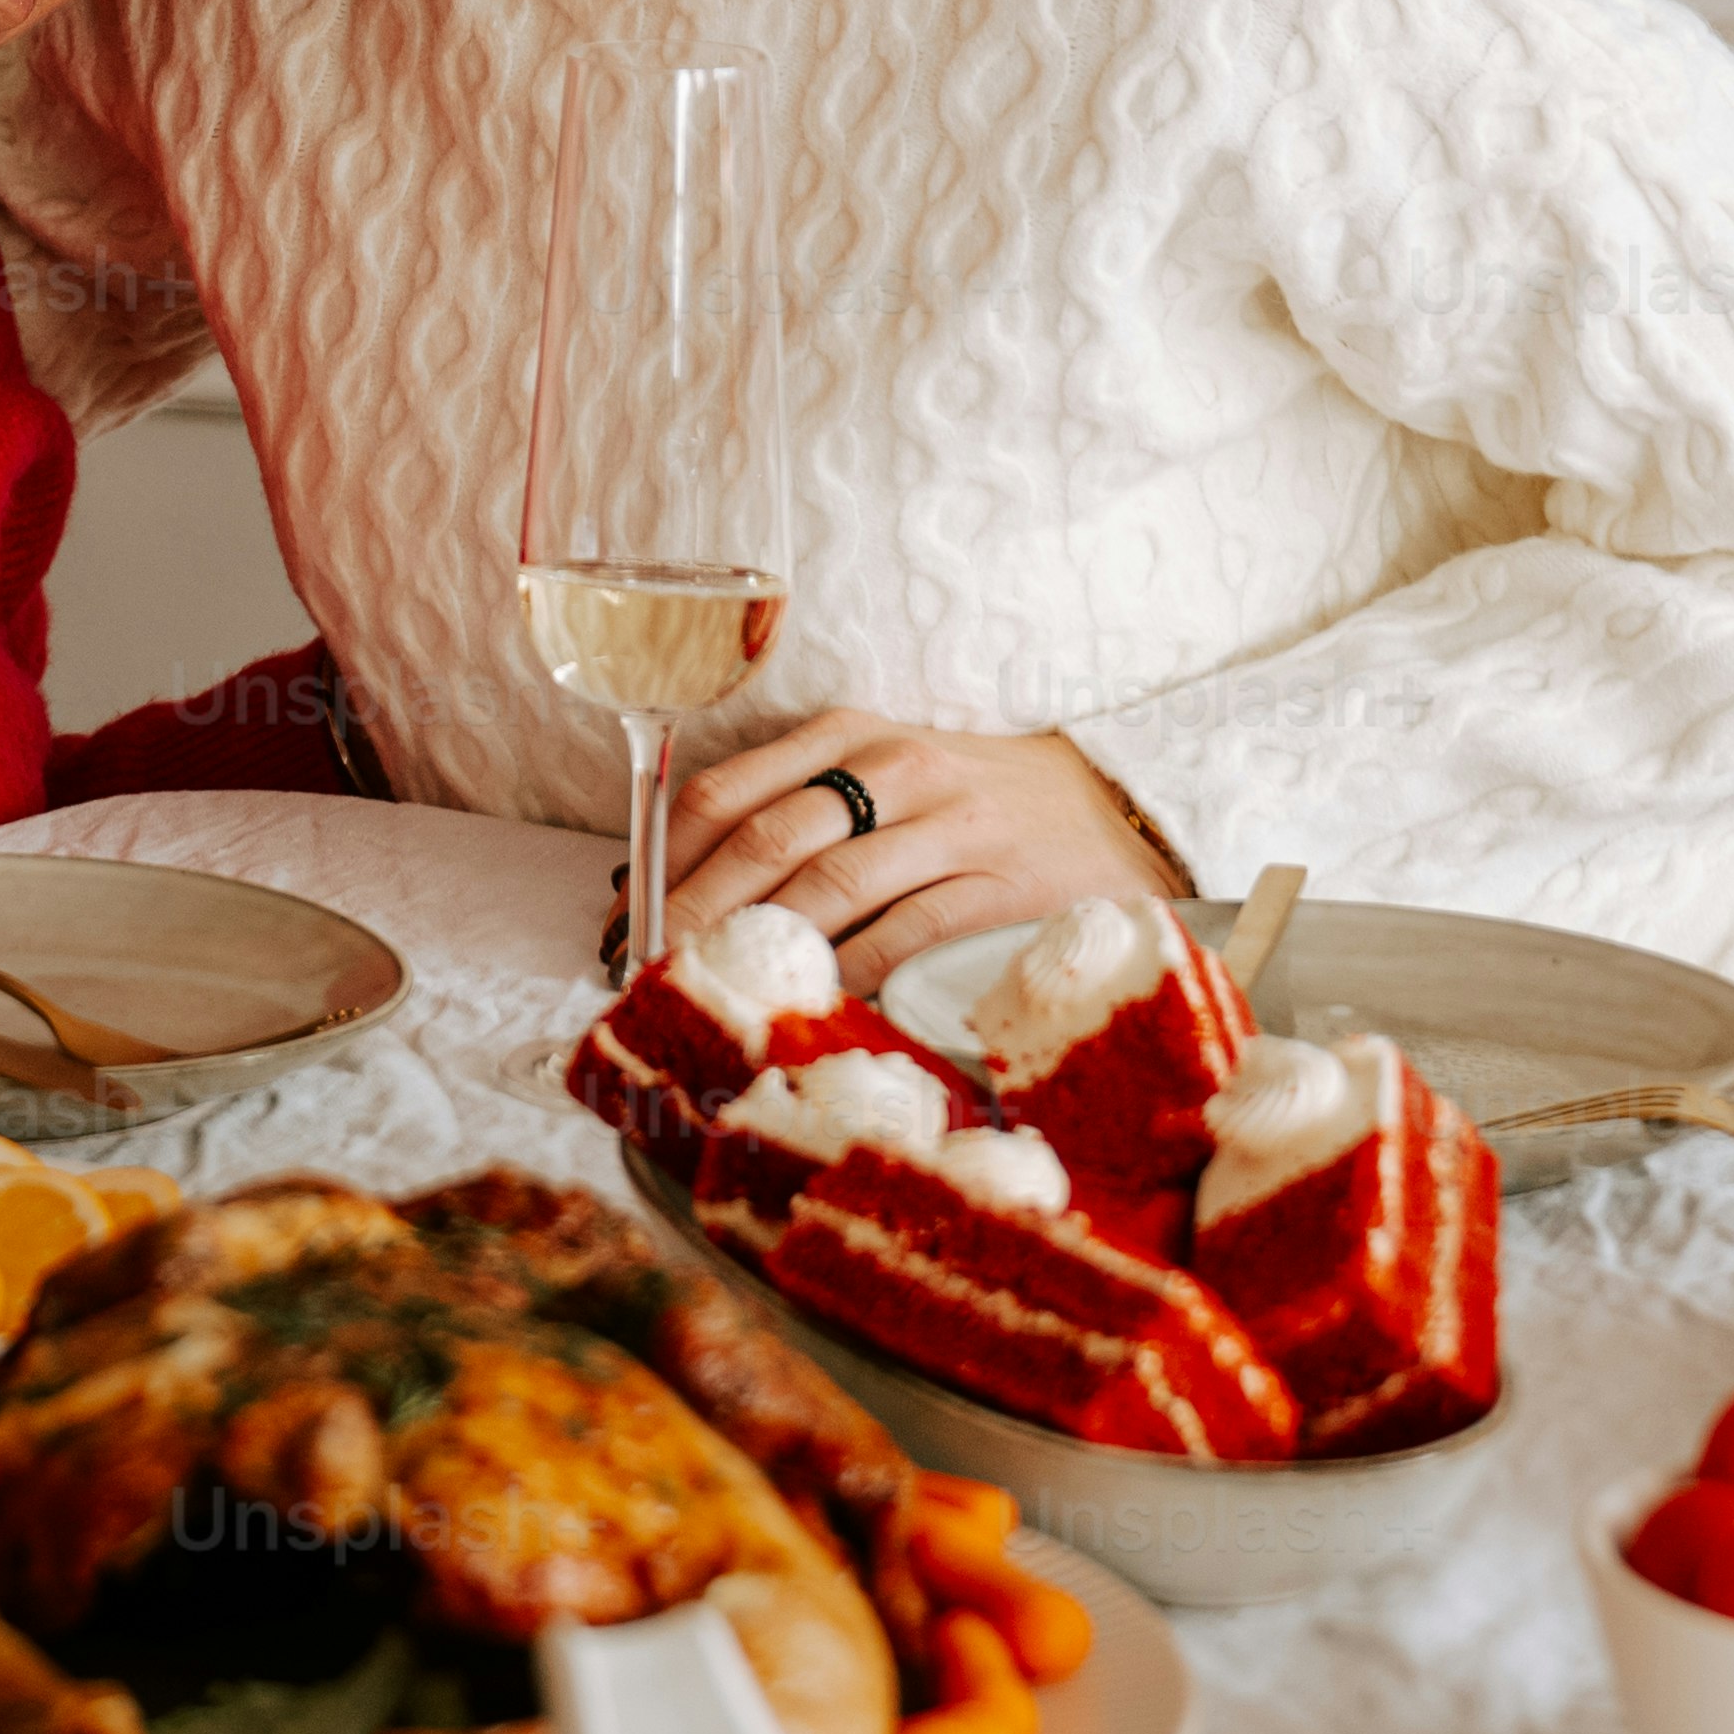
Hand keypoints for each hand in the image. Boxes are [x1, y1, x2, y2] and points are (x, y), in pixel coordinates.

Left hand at [648, 716, 1192, 978]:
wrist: (1110, 806)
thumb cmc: (969, 800)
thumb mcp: (879, 776)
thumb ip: (789, 809)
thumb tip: (669, 880)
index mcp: (850, 735)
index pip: (728, 791)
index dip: (664, 858)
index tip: (623, 917)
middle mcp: (894, 770)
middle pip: (767, 841)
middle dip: (694, 911)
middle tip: (647, 969)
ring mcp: (949, 829)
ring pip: (828, 889)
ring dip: (759, 946)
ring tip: (714, 989)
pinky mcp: (996, 887)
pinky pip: (901, 934)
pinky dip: (846, 970)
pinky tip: (809, 999)